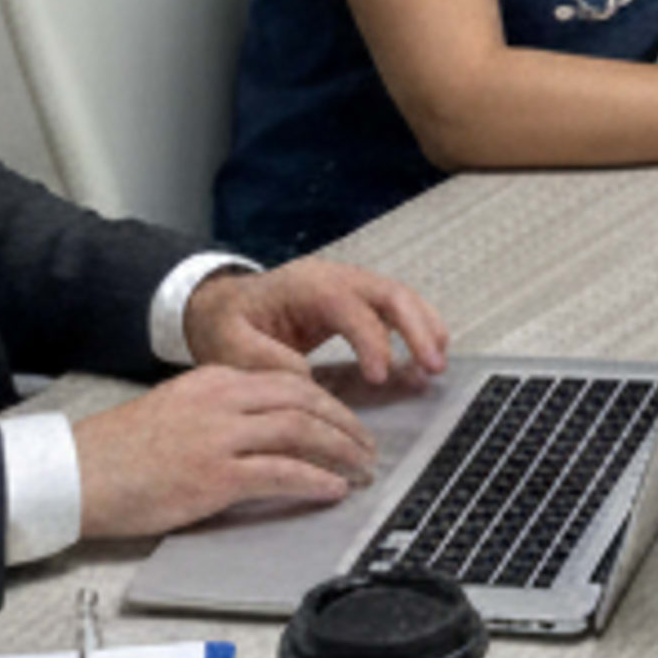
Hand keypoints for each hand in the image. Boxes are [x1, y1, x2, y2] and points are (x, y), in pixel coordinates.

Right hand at [72, 359, 385, 546]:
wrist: (77, 474)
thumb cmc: (119, 452)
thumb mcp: (174, 410)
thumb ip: (218, 412)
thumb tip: (262, 432)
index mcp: (213, 379)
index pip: (287, 380)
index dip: (326, 401)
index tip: (346, 420)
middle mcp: (222, 400)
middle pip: (304, 398)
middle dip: (344, 422)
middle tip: (368, 445)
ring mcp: (219, 437)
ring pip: (300, 430)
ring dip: (340, 449)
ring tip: (362, 468)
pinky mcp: (214, 475)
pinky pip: (280, 472)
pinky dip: (314, 480)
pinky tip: (333, 490)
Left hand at [184, 259, 446, 389]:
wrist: (219, 306)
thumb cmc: (224, 324)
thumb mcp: (228, 344)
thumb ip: (262, 361)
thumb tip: (305, 379)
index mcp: (304, 285)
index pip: (350, 306)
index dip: (371, 340)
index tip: (379, 377)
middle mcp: (332, 278)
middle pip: (388, 292)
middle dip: (416, 327)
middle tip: (433, 366)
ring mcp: (346, 286)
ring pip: (399, 297)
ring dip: (424, 327)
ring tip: (437, 365)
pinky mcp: (353, 302)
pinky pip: (393, 309)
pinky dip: (415, 328)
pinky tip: (426, 356)